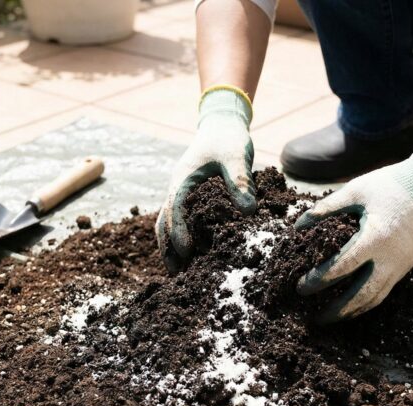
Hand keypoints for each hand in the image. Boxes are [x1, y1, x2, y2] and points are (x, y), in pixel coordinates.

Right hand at [156, 87, 256, 271]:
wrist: (222, 124)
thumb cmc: (228, 138)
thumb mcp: (236, 156)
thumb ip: (241, 180)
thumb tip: (248, 211)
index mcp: (183, 179)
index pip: (174, 208)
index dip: (179, 231)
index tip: (186, 251)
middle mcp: (177, 189)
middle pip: (164, 222)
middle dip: (168, 248)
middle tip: (176, 274)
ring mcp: (181, 194)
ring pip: (168, 224)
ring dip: (171, 247)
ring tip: (180, 273)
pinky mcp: (191, 199)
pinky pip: (180, 221)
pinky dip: (181, 238)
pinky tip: (193, 257)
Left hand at [295, 138, 412, 322]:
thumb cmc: (389, 186)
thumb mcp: (355, 191)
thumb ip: (326, 208)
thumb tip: (298, 225)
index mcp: (375, 238)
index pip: (343, 267)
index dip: (320, 280)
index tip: (301, 287)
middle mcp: (390, 258)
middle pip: (362, 294)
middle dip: (337, 310)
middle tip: (314, 317)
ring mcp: (400, 266)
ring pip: (375, 298)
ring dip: (352, 312)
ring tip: (330, 318)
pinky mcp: (405, 267)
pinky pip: (384, 292)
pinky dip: (366, 303)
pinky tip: (351, 307)